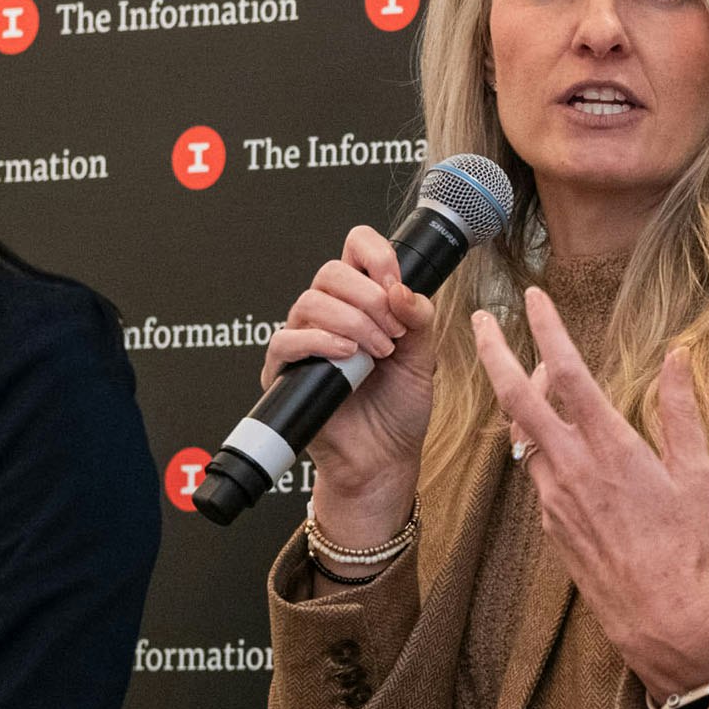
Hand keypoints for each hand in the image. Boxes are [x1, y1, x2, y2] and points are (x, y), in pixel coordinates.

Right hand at [265, 225, 437, 543]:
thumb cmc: (399, 409)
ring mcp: (305, 341)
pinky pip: (286, 340)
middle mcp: (329, 315)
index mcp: (362, 302)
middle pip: (331, 271)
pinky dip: (319, 341)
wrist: (384, 459)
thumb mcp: (423, 358)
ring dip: (352, 321)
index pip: (355, 249)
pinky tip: (346, 355)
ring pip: (310, 301)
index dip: (375, 255)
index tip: (396, 283)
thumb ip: (418, 319)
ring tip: (378, 351)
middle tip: (393, 332)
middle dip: (369, 297)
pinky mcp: (285, 371)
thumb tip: (401, 288)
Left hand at [473, 291, 708, 699]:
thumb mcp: (697, 472)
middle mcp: (572, 466)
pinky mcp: (548, 520)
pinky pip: (536, 468)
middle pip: (516, 398)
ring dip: (524, 398)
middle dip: (493, 353)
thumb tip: (680, 357)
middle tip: (477, 321)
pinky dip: (543, 442)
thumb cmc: (685, 543)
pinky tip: (564, 440)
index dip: (548, 330)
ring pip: (523, 432)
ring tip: (538, 375)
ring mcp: (553, 494)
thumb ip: (682, 410)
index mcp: (612, 447)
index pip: (569, 374)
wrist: (656, 612)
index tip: (534, 298)